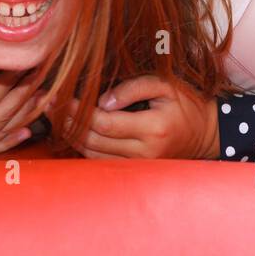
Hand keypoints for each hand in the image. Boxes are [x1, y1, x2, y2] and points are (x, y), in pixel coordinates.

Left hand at [66, 74, 218, 159]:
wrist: (206, 133)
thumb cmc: (186, 103)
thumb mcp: (166, 85)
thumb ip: (133, 88)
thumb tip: (102, 101)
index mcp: (153, 128)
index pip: (105, 123)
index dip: (79, 111)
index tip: (60, 97)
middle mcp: (145, 152)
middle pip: (95, 140)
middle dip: (69, 122)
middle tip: (48, 105)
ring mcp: (141, 164)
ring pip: (94, 154)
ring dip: (71, 136)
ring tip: (55, 116)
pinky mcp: (137, 170)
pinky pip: (102, 161)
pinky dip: (84, 147)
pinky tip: (73, 131)